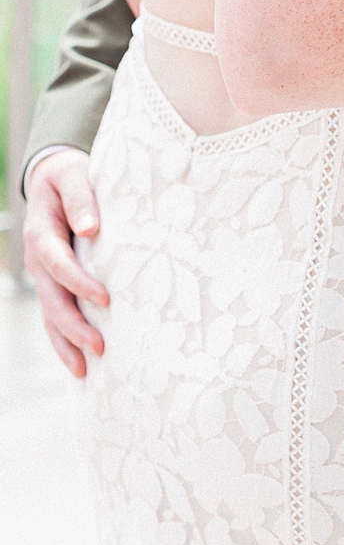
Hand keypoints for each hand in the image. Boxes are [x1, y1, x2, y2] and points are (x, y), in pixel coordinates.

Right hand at [22, 150, 107, 377]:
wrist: (52, 178)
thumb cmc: (69, 176)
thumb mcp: (73, 175)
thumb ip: (81, 198)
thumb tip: (90, 229)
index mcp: (42, 233)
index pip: (58, 263)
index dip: (79, 282)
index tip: (105, 299)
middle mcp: (38, 260)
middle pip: (52, 299)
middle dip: (74, 326)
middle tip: (99, 347)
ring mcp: (43, 276)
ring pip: (50, 315)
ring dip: (67, 343)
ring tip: (87, 370)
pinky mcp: (53, 284)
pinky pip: (54, 316)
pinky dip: (65, 341)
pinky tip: (81, 364)